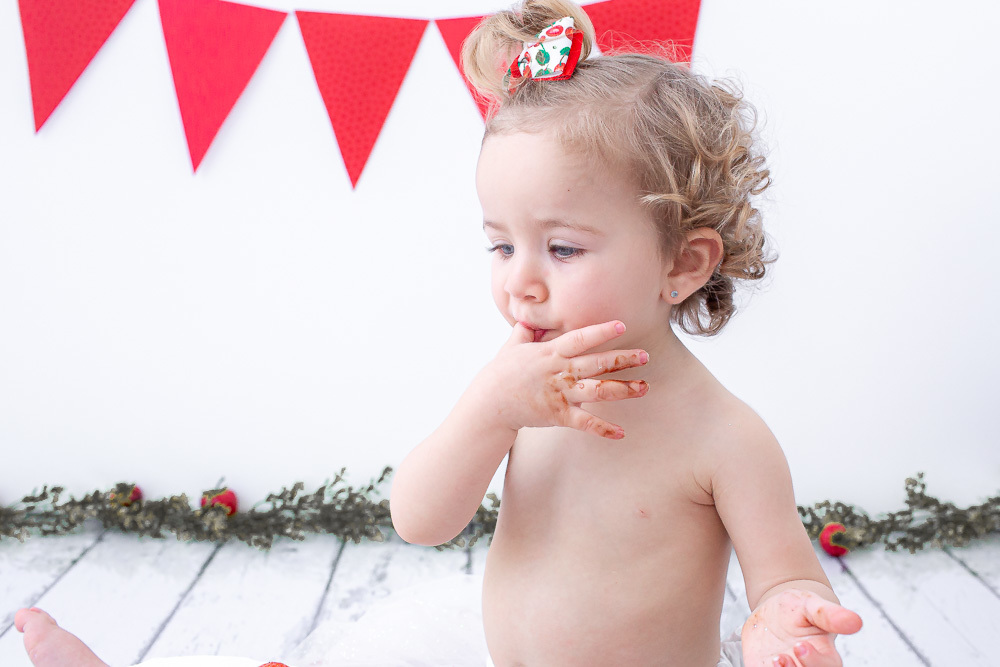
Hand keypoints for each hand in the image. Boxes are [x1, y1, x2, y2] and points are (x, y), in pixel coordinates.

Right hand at [481, 320, 648, 438]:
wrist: (489, 404)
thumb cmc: (501, 373)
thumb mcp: (512, 346)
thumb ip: (524, 332)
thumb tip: (527, 318)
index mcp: (550, 352)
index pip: (579, 339)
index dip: (600, 332)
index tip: (621, 325)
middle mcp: (559, 371)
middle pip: (596, 363)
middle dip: (622, 359)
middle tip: (645, 355)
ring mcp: (560, 394)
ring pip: (598, 391)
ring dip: (623, 389)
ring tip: (645, 388)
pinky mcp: (559, 415)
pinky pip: (585, 422)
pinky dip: (603, 429)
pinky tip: (621, 432)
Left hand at [741, 589, 862, 665]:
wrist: (772, 612)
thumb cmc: (796, 609)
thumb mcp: (810, 604)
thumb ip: (830, 614)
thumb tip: (855, 622)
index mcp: (825, 656)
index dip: (815, 662)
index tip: (800, 645)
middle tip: (781, 656)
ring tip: (773, 658)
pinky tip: (762, 663)